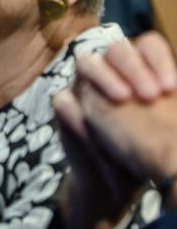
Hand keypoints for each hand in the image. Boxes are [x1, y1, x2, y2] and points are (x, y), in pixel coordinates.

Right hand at [55, 32, 176, 228]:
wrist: (119, 182)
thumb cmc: (148, 151)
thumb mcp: (166, 128)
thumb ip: (169, 108)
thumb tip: (176, 94)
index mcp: (140, 69)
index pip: (148, 46)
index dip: (159, 60)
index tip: (171, 88)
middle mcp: (110, 71)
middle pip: (116, 49)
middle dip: (133, 68)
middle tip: (149, 95)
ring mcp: (84, 86)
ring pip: (86, 62)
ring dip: (104, 76)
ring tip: (122, 99)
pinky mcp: (65, 106)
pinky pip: (63, 99)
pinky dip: (76, 109)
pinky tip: (91, 123)